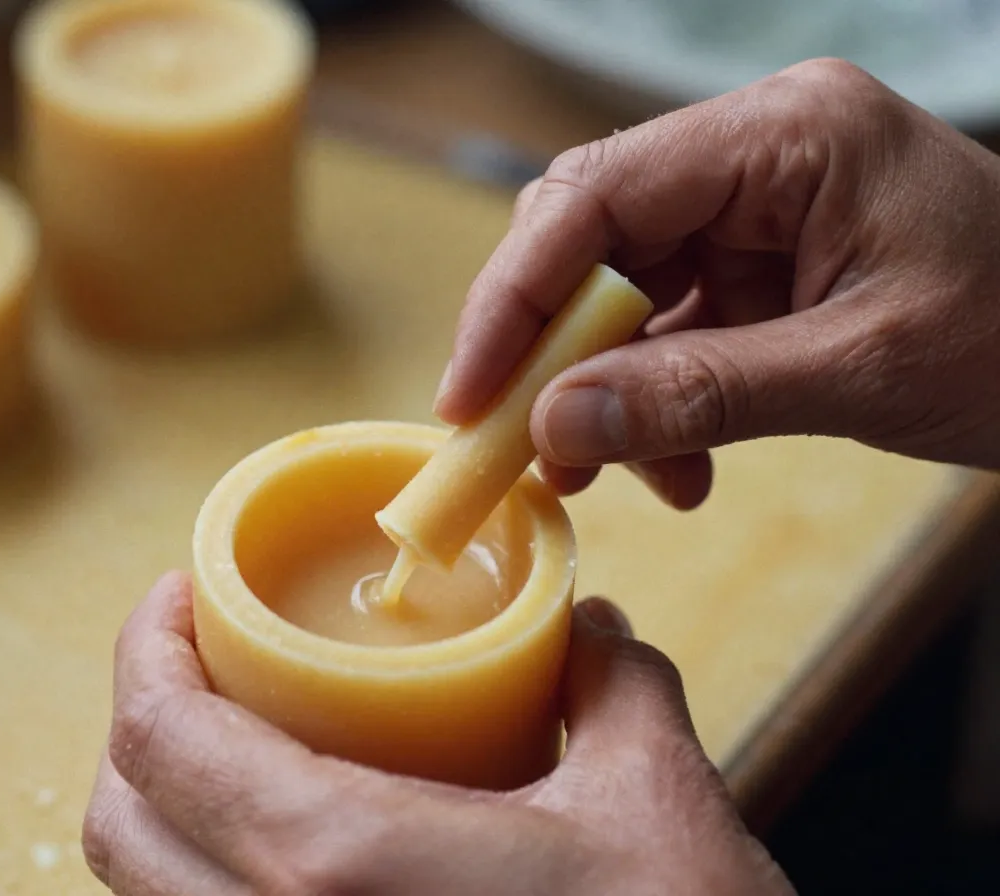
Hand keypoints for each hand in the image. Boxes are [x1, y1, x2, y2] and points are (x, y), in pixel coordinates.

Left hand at [83, 573, 792, 894]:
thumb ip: (614, 686)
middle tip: (206, 655)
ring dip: (166, 804)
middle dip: (144, 720)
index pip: (162, 738)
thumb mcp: (656, 798)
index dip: (145, 647)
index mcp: (334, 867)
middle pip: (121, 823)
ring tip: (236, 737)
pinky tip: (282, 842)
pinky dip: (203, 879)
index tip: (179, 593)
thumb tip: (589, 632)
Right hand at [434, 58, 999, 508]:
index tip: (468, 393)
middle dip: (546, 348)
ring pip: (619, 292)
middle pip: (590, 236)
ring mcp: (755, 209)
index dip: (513, 296)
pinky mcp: (760, 265)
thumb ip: (701, 396)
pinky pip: (668, 329)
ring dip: (601, 390)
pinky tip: (676, 466)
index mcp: (786, 136)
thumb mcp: (860, 371)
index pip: (597, 194)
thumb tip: (556, 426)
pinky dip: (652, 402)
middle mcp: (755, 155)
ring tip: (610, 474)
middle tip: (520, 442)